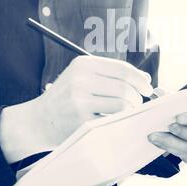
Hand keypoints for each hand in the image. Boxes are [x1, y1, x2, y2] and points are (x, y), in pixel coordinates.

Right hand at [0, 55, 152, 162]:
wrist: (39, 120)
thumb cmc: (66, 97)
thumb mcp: (83, 77)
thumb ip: (111, 75)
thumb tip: (144, 78)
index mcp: (83, 65)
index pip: (122, 69)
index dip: (139, 79)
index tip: (147, 87)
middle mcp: (81, 80)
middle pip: (124, 87)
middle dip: (137, 96)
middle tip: (139, 102)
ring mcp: (80, 101)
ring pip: (121, 104)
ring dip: (131, 109)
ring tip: (129, 110)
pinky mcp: (81, 120)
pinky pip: (111, 120)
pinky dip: (120, 120)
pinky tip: (118, 119)